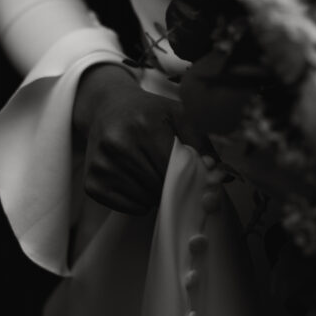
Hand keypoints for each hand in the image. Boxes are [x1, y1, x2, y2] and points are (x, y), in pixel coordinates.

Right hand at [73, 64, 208, 214]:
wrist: (107, 108)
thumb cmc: (148, 112)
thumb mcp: (179, 115)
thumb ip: (202, 143)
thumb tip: (223, 178)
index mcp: (144, 126)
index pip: (174, 168)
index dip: (188, 178)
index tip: (196, 179)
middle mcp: (118, 144)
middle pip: (160, 186)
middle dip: (174, 186)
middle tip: (177, 177)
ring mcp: (102, 165)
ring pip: (145, 200)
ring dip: (157, 195)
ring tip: (154, 174)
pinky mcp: (92, 182)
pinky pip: (127, 207)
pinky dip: (139, 202)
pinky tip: (140, 181)